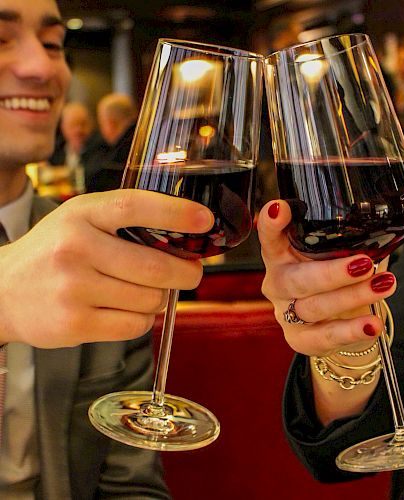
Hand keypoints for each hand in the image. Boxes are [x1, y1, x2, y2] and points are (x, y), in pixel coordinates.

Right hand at [0, 189, 213, 347]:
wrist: (4, 292)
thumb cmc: (54, 253)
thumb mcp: (81, 221)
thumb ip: (125, 223)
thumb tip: (184, 239)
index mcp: (81, 215)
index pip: (134, 207)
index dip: (176, 212)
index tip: (205, 221)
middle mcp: (75, 248)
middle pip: (156, 267)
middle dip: (186, 274)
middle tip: (191, 273)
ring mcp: (73, 289)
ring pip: (150, 300)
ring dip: (159, 299)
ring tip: (141, 292)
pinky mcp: (74, 324)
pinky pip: (136, 326)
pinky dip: (142, 319)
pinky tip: (125, 310)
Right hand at [257, 167, 403, 356]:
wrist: (339, 319)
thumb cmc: (342, 273)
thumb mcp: (359, 243)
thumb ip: (386, 213)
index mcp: (284, 250)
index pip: (269, 235)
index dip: (270, 223)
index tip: (281, 208)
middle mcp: (279, 280)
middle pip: (297, 278)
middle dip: (331, 272)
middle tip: (365, 262)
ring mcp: (286, 312)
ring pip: (313, 307)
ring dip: (351, 298)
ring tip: (385, 285)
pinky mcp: (299, 338)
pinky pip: (321, 337)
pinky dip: (348, 331)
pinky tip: (372, 325)